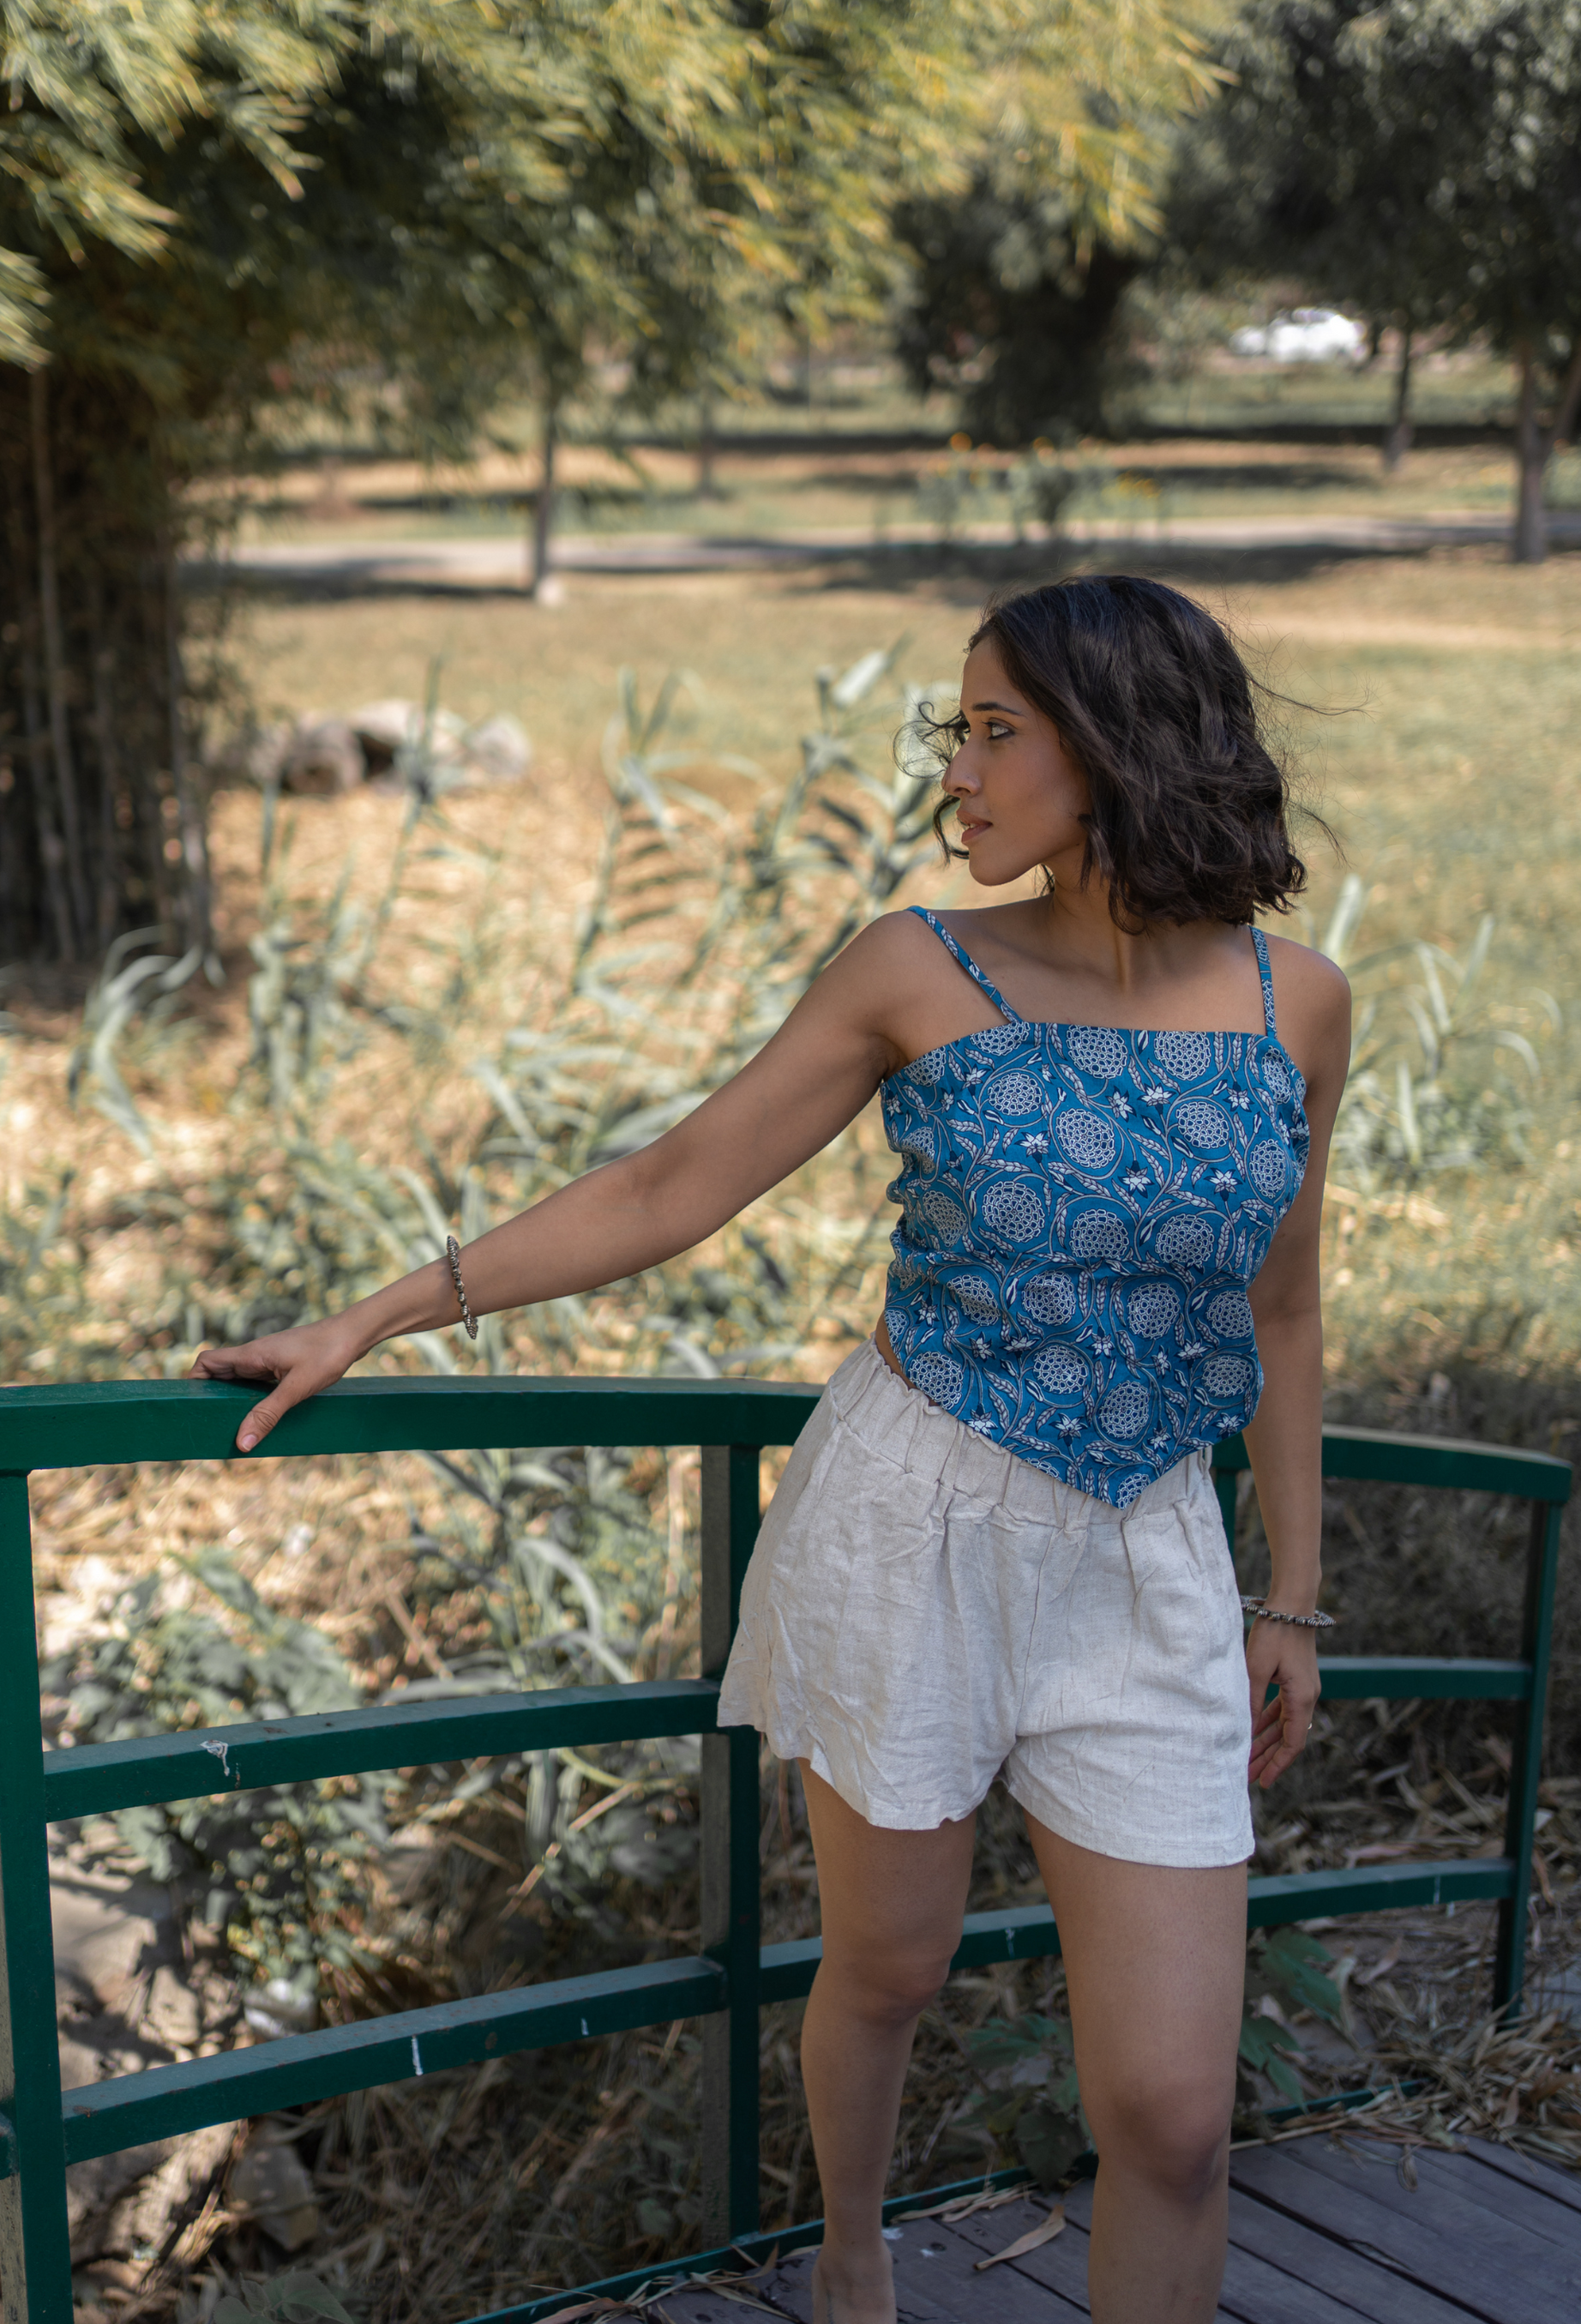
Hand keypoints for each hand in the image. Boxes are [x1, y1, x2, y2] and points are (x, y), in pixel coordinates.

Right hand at [190, 1319, 366, 1452]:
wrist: (354, 1334)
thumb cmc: (327, 1354)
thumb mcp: (296, 1388)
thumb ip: (268, 1414)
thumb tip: (242, 1442)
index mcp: (251, 1354)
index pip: (207, 1362)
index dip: (194, 1381)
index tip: (193, 1405)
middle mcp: (255, 1355)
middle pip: (220, 1374)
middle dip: (213, 1397)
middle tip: (212, 1425)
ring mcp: (269, 1360)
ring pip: (239, 1380)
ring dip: (234, 1400)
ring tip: (233, 1426)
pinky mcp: (283, 1365)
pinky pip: (258, 1382)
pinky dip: (253, 1398)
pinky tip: (261, 1415)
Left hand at [1246, 1617, 1320, 1788]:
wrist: (1291, 1605)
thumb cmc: (1275, 1634)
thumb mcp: (1257, 1670)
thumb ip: (1251, 1702)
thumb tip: (1244, 1732)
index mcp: (1303, 1698)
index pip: (1293, 1743)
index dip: (1278, 1765)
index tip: (1263, 1782)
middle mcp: (1307, 1697)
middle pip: (1287, 1738)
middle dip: (1267, 1758)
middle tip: (1247, 1777)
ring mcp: (1302, 1689)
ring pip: (1283, 1725)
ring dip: (1266, 1741)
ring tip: (1247, 1759)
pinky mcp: (1295, 1680)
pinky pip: (1281, 1709)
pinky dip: (1267, 1722)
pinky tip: (1252, 1731)